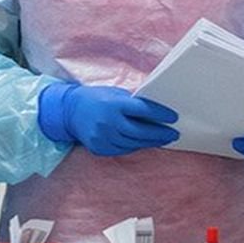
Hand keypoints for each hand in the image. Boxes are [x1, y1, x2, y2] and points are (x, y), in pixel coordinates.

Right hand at [37, 82, 178, 156]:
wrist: (69, 110)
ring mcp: (103, 137)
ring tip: (163, 139)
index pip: (144, 110)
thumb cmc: (97, 98)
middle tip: (174, 134)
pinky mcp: (99, 148)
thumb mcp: (115, 93)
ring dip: (150, 142)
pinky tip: (144, 143)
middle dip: (160, 133)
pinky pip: (123, 149)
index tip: (174, 118)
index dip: (161, 114)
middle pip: (141, 131)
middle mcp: (108, 122)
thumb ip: (133, 102)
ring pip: (134, 143)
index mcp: (114, 104)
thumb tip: (157, 111)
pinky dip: (135, 146)